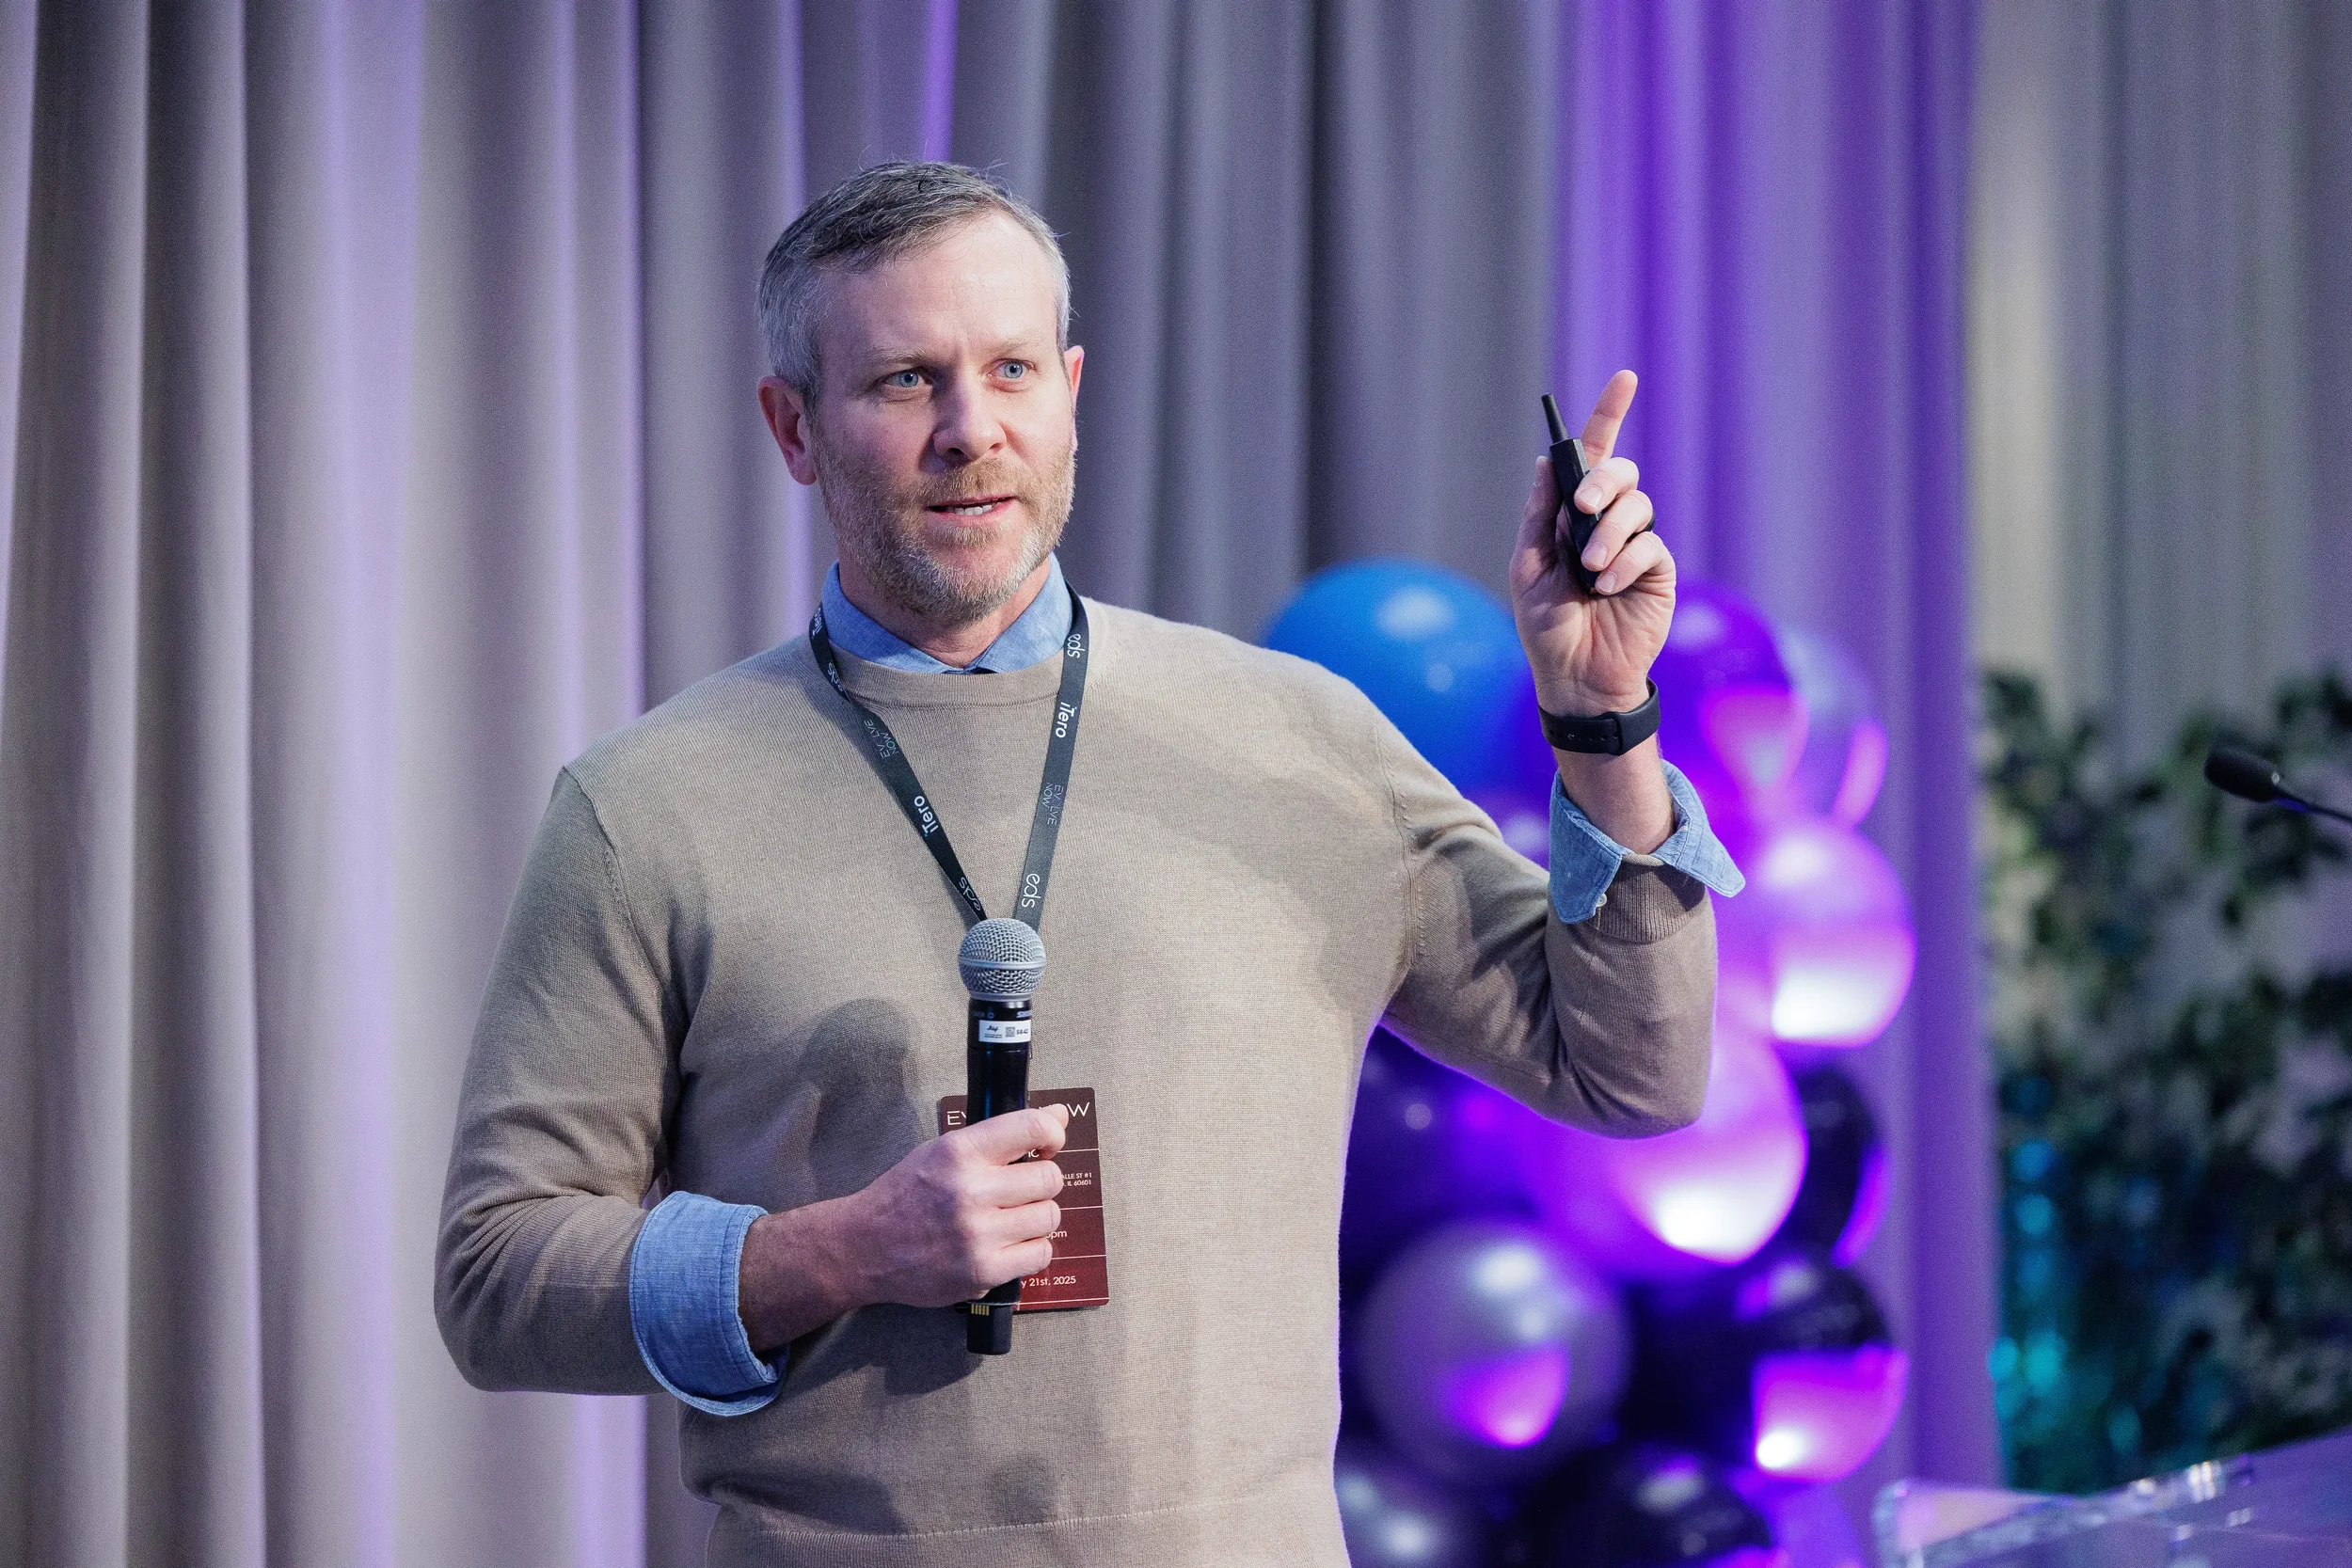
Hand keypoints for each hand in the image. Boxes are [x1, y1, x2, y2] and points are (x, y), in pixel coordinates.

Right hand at [737, 1103, 1068, 1355]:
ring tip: (1011, 1219)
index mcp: (959, 1151)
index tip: (1048, 1146)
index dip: (1052, 1134)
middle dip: (1041, 1182)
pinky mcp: (983, 1272)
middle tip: (1020, 1191)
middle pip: (1050, 1178)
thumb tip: (1059, 1115)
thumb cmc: (907, 1193)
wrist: (864, 1247)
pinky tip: (1008, 1244)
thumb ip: (1001, 1135)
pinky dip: (1030, 1250)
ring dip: (1036, 1217)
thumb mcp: (944, 1150)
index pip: (1034, 1128)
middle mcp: (970, 1190)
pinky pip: (1040, 1255)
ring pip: (1049, 1217)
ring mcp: (978, 1235)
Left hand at [1509, 370, 1674, 716]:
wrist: (1575, 677)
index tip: (1625, 378)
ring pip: (1637, 506)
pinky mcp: (1657, 570)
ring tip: (1591, 572)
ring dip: (1609, 534)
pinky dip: (1624, 562)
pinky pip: (1649, 545)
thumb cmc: (1546, 627)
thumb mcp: (1529, 567)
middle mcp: (1606, 522)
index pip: (1592, 456)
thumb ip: (1540, 515)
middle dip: (1602, 481)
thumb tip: (1546, 462)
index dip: (1608, 415)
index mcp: (1572, 515)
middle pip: (1619, 471)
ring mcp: (1634, 544)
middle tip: (1582, 508)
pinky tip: (1607, 587)